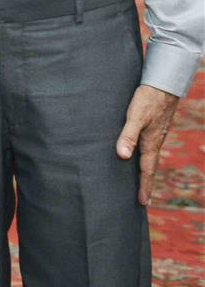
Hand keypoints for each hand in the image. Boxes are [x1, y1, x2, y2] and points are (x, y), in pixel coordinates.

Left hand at [115, 83, 179, 204]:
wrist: (163, 84)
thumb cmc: (148, 99)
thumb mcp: (135, 116)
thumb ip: (128, 135)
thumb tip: (123, 156)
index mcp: (151, 143)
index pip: (147, 170)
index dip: (144, 186)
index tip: (142, 203)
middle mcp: (155, 141)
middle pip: (150, 167)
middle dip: (146, 183)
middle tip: (142, 199)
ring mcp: (156, 134)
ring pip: (150, 157)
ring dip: (145, 170)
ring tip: (140, 181)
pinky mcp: (154, 126)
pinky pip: (149, 147)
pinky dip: (145, 156)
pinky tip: (138, 154)